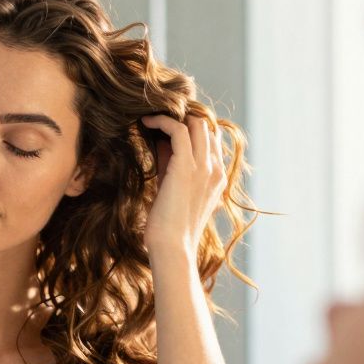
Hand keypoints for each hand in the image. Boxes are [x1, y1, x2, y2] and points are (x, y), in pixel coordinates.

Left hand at [140, 114, 225, 259]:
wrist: (172, 248)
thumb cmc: (168, 226)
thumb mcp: (172, 188)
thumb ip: (170, 164)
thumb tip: (159, 140)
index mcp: (217, 177)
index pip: (210, 140)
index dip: (190, 128)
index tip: (167, 125)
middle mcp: (216, 170)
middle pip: (206, 127)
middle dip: (184, 117)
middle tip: (159, 117)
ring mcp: (205, 168)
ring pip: (197, 124)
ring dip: (173, 116)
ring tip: (151, 116)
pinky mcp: (187, 167)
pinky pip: (179, 130)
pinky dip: (163, 120)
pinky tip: (146, 121)